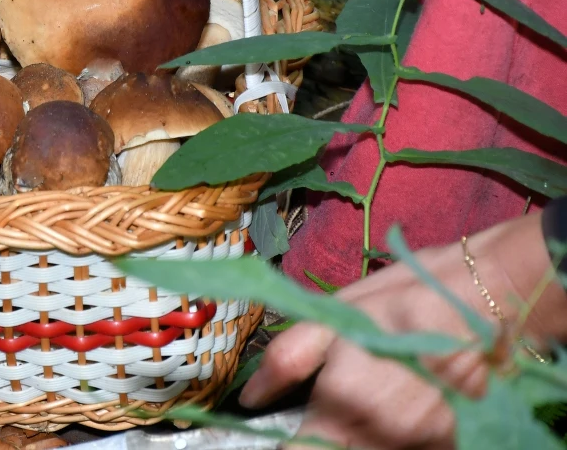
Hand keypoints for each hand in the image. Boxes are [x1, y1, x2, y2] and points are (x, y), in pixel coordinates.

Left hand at [242, 213, 564, 448]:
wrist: (483, 297)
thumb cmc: (401, 299)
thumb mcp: (332, 316)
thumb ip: (286, 361)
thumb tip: (249, 398)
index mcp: (343, 403)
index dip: (289, 443)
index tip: (284, 429)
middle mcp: (381, 432)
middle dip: (322, 436)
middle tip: (323, 408)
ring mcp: (420, 442)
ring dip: (355, 436)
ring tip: (361, 399)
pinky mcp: (448, 441)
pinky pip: (404, 447)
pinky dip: (387, 435)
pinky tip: (388, 408)